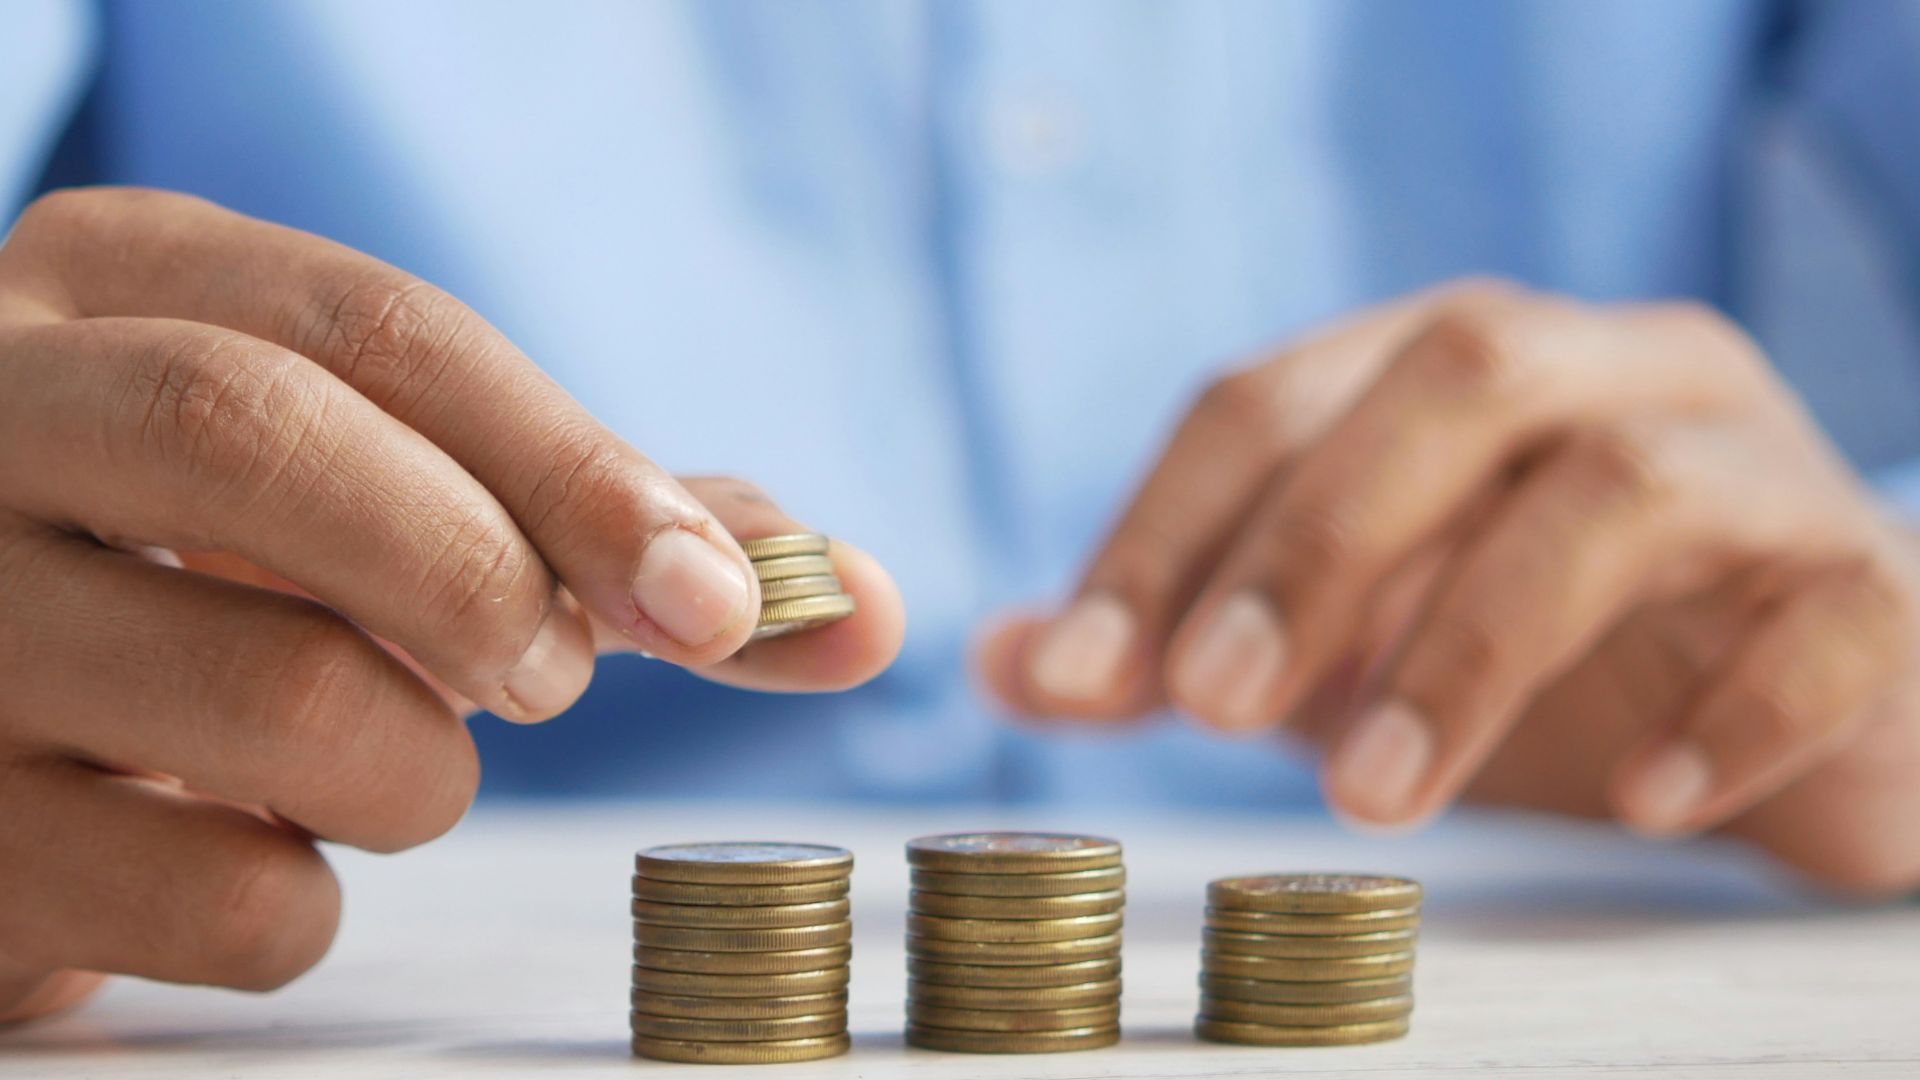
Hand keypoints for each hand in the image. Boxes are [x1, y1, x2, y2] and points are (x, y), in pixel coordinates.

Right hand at [0, 189, 903, 1022]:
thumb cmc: (233, 579)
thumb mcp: (391, 495)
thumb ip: (613, 529)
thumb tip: (857, 603)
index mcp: (116, 288)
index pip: (380, 332)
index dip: (579, 467)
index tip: (719, 599)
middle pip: (262, 436)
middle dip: (478, 570)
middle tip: (551, 675)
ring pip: (265, 690)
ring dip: (418, 768)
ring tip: (391, 761)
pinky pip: (207, 896)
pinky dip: (303, 901)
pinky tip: (257, 852)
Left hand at [982, 281, 1919, 894]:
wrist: (1811, 698)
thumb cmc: (1553, 659)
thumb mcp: (1345, 648)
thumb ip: (1186, 643)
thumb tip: (1005, 661)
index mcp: (1450, 368)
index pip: (1271, 396)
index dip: (1161, 529)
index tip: (1078, 676)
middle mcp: (1604, 372)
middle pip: (1453, 379)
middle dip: (1313, 542)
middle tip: (1211, 708)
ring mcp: (1753, 465)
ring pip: (1620, 487)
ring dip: (1473, 642)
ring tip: (1376, 798)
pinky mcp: (1869, 583)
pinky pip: (1820, 614)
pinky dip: (1723, 711)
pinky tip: (1639, 804)